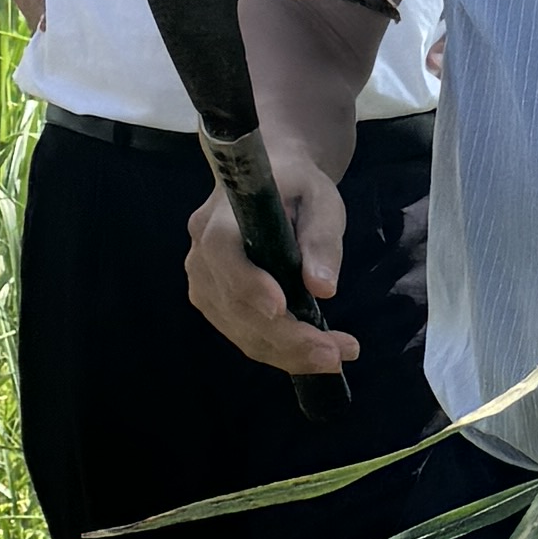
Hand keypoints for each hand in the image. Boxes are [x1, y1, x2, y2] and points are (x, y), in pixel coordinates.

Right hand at [182, 152, 355, 373]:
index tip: (280, 308)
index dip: (247, 283)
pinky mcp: (214, 304)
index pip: (222, 252)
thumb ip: (322, 238)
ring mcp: (203, 283)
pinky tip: (315, 352)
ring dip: (288, 352)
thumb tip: (323, 288)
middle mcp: (200, 254)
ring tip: (336, 356)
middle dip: (285, 336)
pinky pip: (243, 335)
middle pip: (234, 305)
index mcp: (220, 216)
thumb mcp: (321, 199)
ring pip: (239, 331)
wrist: (273, 182)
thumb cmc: (297, 186)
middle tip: (334, 354)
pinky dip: (280, 351)